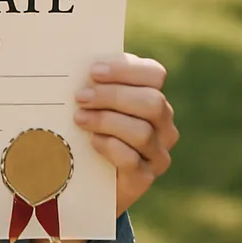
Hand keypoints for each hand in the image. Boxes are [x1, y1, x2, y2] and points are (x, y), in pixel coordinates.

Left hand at [73, 53, 177, 215]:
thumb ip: (94, 83)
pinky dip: (110, 147)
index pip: (154, 74)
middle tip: (80, 97)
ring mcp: (157, 154)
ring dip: (106, 121)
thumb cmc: (87, 128)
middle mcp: (163, 126)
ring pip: (142, 132)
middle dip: (113, 96)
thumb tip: (78, 63)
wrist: (85, 176)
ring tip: (79, 118)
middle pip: (152, 102)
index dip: (126, 69)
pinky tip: (92, 141)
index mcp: (153, 98)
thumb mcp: (91, 102)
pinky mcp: (143, 179)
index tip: (94, 71)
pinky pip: (132, 160)